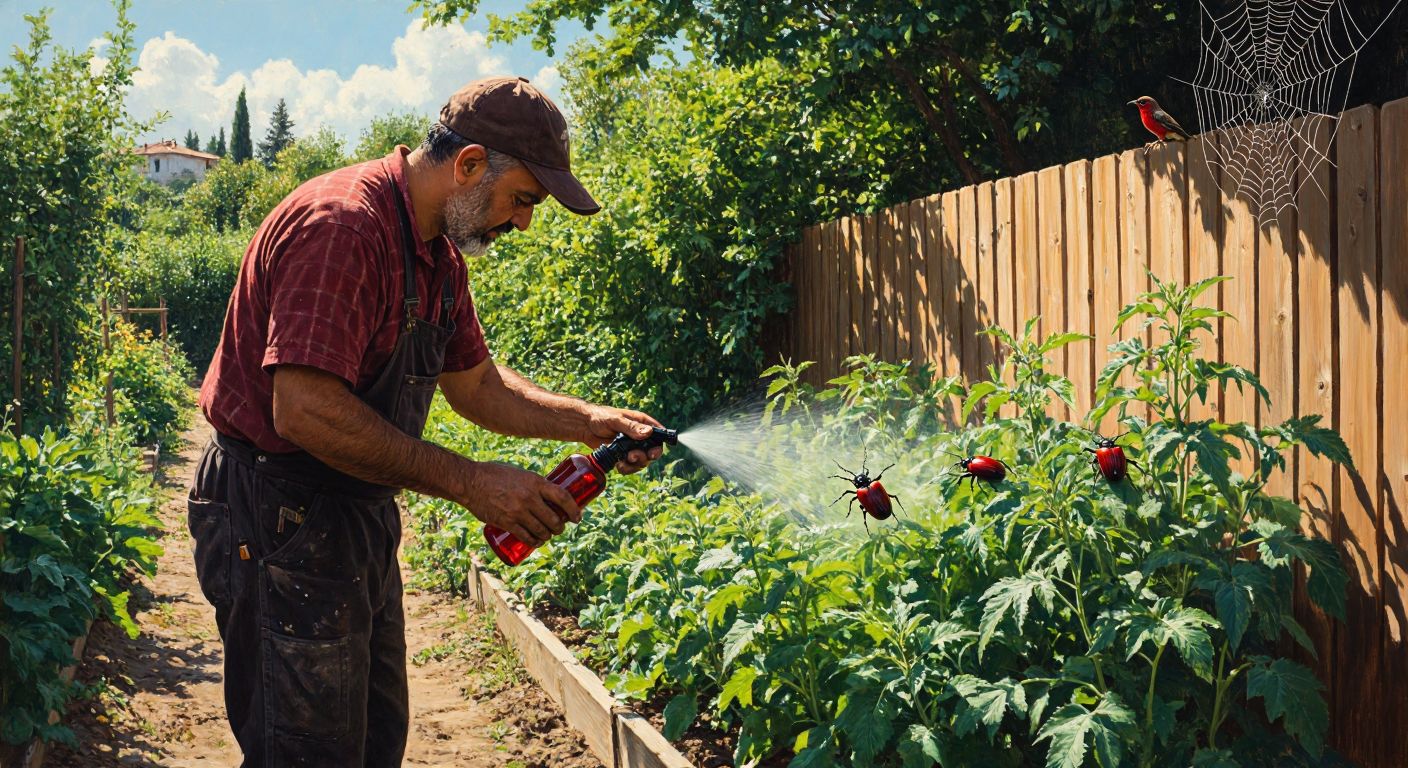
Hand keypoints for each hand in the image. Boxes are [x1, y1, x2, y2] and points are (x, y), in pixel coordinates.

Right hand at [462, 461, 581, 546]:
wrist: (471, 481)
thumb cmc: (495, 474)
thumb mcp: (520, 473)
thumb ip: (534, 484)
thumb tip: (548, 495)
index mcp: (535, 482)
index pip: (563, 497)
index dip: (574, 509)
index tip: (577, 517)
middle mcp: (529, 497)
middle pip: (554, 519)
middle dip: (560, 527)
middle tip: (559, 528)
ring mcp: (518, 511)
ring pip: (542, 531)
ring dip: (548, 536)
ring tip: (547, 535)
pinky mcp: (506, 522)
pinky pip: (526, 537)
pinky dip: (534, 542)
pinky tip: (536, 542)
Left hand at [582, 405, 664, 474]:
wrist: (584, 426)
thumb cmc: (600, 417)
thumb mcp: (616, 420)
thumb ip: (631, 427)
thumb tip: (649, 433)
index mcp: (641, 423)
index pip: (658, 434)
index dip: (659, 445)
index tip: (653, 454)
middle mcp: (639, 435)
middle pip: (651, 451)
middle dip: (644, 457)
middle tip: (632, 457)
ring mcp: (631, 446)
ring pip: (641, 460)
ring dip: (635, 465)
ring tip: (623, 462)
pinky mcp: (622, 454)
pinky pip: (630, 465)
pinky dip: (626, 468)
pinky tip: (618, 465)